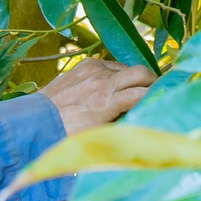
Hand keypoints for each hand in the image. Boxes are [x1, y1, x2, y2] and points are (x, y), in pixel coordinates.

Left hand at [40, 57, 154, 133]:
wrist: (34, 121)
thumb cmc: (67, 136)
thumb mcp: (98, 137)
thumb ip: (122, 125)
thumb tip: (143, 118)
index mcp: (105, 103)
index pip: (144, 93)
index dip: (158, 97)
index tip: (165, 103)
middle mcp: (101, 82)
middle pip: (141, 73)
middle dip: (153, 82)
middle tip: (157, 92)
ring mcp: (93, 70)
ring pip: (126, 68)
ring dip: (134, 78)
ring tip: (134, 91)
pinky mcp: (85, 64)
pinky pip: (110, 65)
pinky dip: (117, 74)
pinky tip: (113, 86)